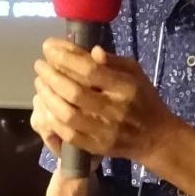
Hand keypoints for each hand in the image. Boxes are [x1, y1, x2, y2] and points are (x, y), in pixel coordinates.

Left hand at [32, 38, 180, 166]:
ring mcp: (104, 131)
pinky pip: (68, 134)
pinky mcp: (96, 147)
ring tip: (40, 83)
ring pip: (67, 114)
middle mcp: (114, 109)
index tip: (49, 48)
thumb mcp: (135, 73)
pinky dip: (53, 118)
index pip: (90, 70)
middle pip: (74, 92)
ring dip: (48, 96)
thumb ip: (113, 61)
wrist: (155, 137)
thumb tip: (91, 50)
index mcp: (125, 87)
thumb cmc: (143, 98)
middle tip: (39, 65)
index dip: (65, 58)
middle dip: (51, 76)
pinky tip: (46, 106)